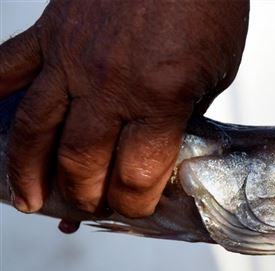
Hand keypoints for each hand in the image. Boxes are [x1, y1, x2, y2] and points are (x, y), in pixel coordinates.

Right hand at [0, 0, 247, 216]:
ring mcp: (71, 57)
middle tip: (88, 206)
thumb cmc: (207, 9)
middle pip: (81, 162)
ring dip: (26, 171)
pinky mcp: (50, 30)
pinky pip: (7, 67)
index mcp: (160, 98)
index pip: (136, 175)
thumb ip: (184, 116)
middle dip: (84, 196)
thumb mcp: (215, 74)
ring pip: (35, 129)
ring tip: (26, 200)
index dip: (134, 203)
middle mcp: (109, 84)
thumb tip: (161, 151)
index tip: (134, 208)